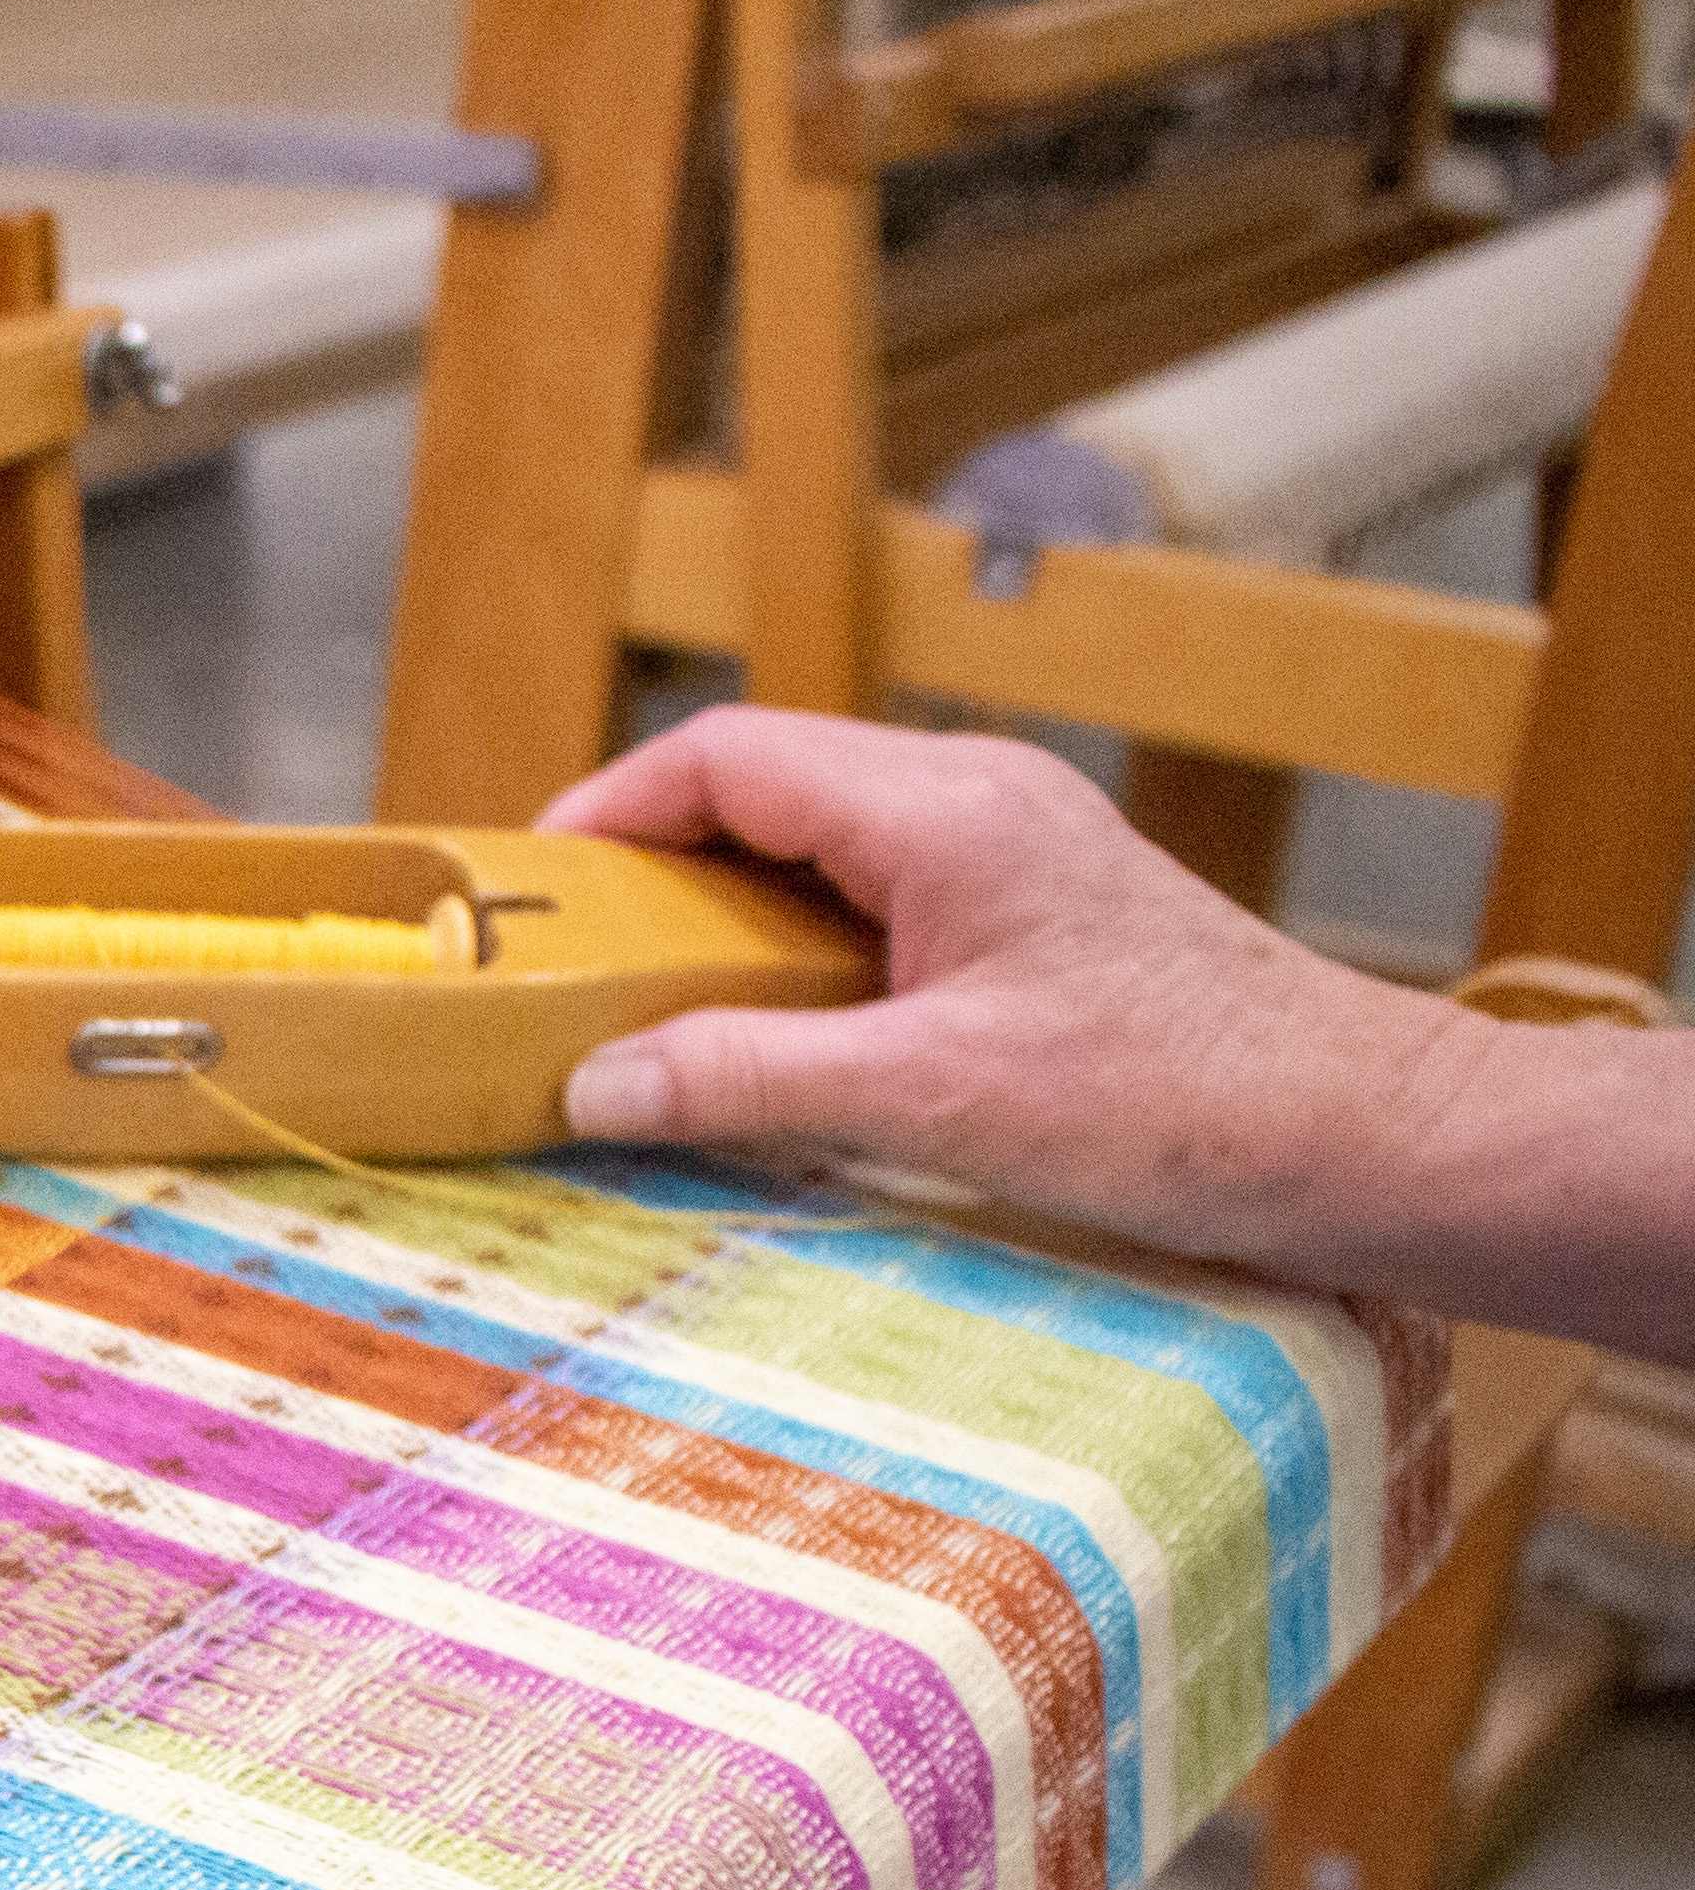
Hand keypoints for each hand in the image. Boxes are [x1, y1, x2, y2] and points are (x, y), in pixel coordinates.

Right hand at [535, 707, 1487, 1260]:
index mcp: (945, 809)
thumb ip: (752, 1079)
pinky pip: (874, 899)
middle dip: (647, 867)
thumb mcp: (936, 1102)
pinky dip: (795, 953)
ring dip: (721, 918)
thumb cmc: (1183, 1105)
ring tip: (644, 1009)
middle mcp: (978, 800)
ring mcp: (1013, 852)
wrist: (1364, 1134)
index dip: (607, 814)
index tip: (525, 895)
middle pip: (763, 789)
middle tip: (562, 963)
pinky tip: (772, 1040)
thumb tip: (591, 1081)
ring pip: (817, 845)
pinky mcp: (1035, 914)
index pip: (728, 755)